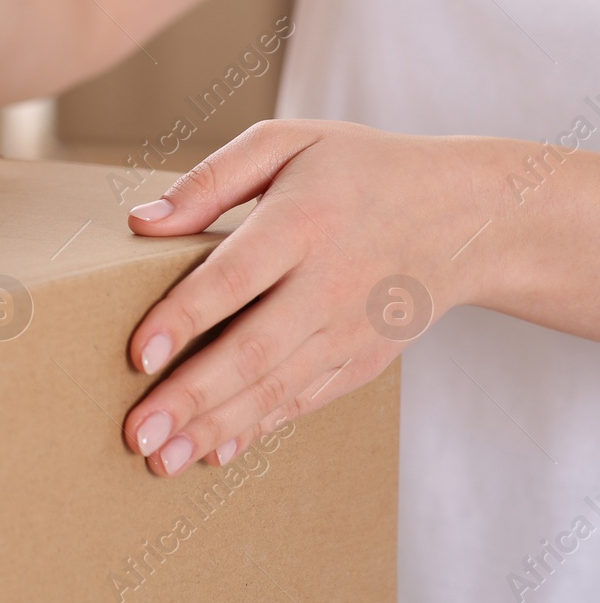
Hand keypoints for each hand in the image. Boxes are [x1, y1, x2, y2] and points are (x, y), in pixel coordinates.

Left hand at [119, 120, 503, 475]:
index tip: (136, 355)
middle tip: (137, 433)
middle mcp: (329, 284)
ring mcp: (349, 330)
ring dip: (216, 427)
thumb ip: (211, 179)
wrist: (466, 216)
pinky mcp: (362, 360)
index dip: (184, 317)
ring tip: (162, 459)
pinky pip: (304, 400)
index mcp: (304, 222)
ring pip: (276, 387)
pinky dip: (259, 428)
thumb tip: (140, 221)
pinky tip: (215, 451)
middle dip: (191, 396)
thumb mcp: (288, 143)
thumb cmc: (357, 169)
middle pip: (253, 349)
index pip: (235, 277)